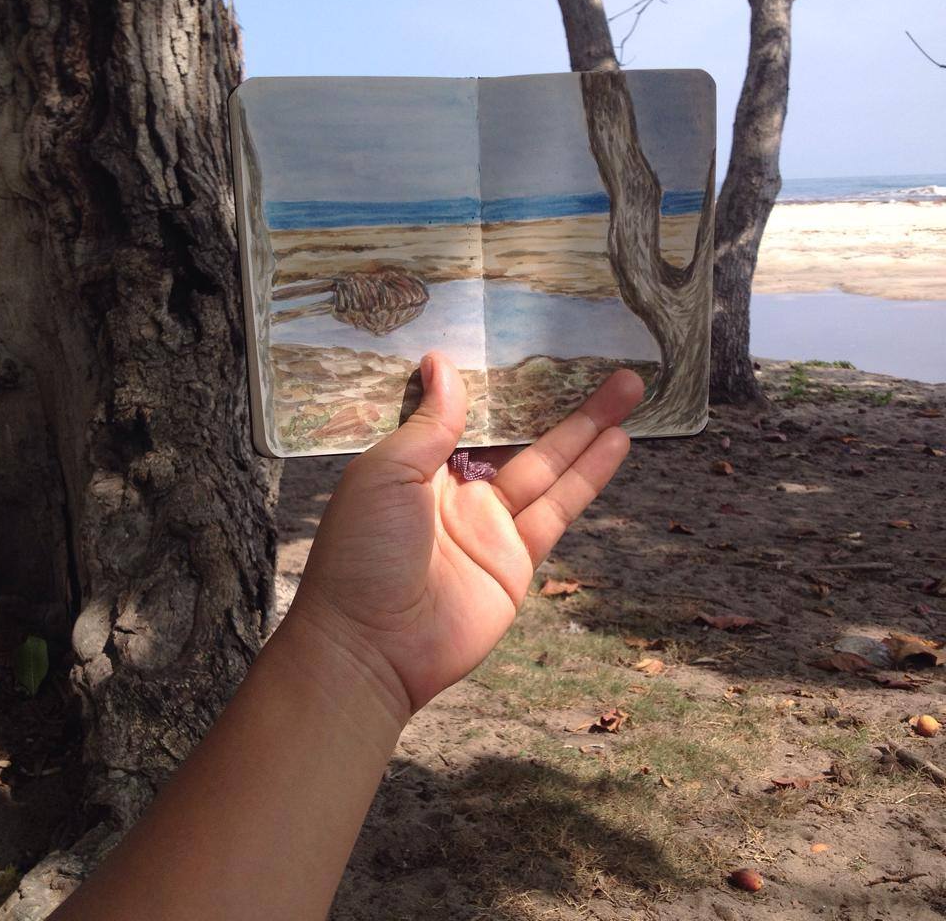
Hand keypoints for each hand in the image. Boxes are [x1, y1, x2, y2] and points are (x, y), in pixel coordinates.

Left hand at [286, 351, 643, 717]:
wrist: (371, 647)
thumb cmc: (363, 553)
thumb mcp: (385, 474)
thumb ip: (426, 424)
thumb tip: (440, 361)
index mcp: (417, 463)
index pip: (466, 411)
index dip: (498, 381)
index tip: (527, 342)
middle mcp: (457, 488)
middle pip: (517, 433)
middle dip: (556, 398)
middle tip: (599, 358)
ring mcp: (490, 523)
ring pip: (548, 465)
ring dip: (587, 429)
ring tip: (627, 389)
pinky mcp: (517, 558)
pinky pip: (557, 509)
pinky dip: (587, 477)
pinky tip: (615, 443)